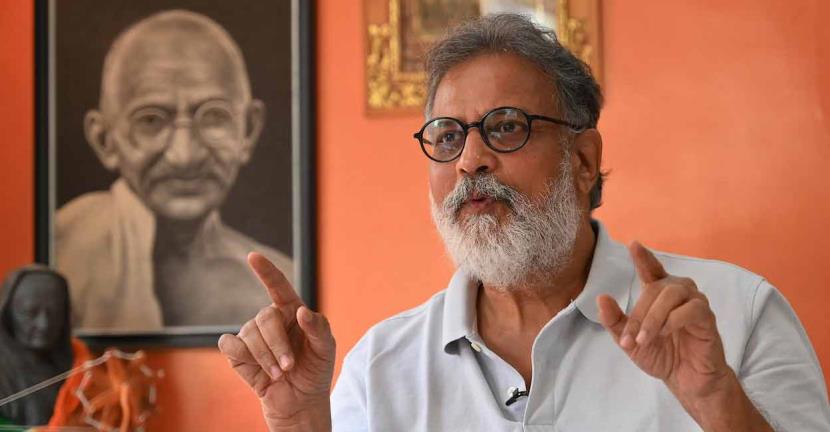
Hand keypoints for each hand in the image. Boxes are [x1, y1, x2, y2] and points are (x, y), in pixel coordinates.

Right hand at [218, 253, 334, 430]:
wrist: (300, 400)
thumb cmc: (315, 370)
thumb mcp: (325, 349)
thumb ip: (318, 328)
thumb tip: (301, 312)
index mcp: (291, 311)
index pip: (278, 286)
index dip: (266, 271)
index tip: (253, 256)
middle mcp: (269, 319)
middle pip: (265, 317)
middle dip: (278, 344)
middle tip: (289, 366)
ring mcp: (251, 334)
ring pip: (249, 334)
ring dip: (266, 358)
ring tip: (279, 373)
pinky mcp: (236, 352)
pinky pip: (229, 344)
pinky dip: (243, 356)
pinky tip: (256, 368)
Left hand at [596, 242, 771, 431]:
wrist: (685, 380)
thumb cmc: (660, 355)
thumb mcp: (629, 340)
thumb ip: (615, 321)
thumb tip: (602, 298)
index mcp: (659, 294)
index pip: (651, 270)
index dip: (644, 257)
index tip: (634, 245)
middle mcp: (678, 292)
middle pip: (655, 289)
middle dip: (639, 314)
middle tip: (630, 339)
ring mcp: (695, 302)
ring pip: (672, 294)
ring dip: (654, 318)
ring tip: (645, 339)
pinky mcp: (707, 317)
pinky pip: (692, 309)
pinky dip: (674, 320)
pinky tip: (665, 333)